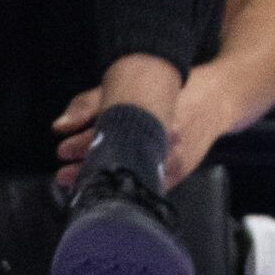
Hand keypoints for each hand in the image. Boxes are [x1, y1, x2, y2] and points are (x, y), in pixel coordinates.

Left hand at [53, 81, 227, 190]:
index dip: (80, 145)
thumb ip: (90, 104)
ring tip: (81, 185)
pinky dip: (128, 188)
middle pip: (117, 158)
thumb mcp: (129, 85)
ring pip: (130, 177)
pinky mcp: (180, 172)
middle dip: (86, 168)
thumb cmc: (173, 89)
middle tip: (64, 174)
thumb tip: (59, 126)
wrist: (215, 99)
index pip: (107, 132)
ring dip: (105, 181)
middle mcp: (162, 138)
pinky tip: (113, 189)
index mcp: (149, 113)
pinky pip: (149, 187)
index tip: (62, 151)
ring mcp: (174, 158)